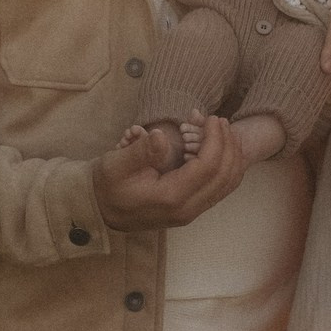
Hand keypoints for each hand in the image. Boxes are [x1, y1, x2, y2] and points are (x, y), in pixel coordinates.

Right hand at [93, 114, 245, 231]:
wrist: (99, 211)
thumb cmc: (107, 186)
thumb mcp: (116, 164)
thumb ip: (142, 151)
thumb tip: (162, 136)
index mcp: (172, 197)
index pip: (208, 166)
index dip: (215, 139)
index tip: (211, 118)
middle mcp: (187, 209)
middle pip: (225, 176)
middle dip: (228, 144)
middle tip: (220, 121)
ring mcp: (191, 212)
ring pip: (227, 184)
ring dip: (231, 155)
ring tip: (223, 131)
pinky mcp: (190, 209)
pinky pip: (220, 188)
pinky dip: (226, 166)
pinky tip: (219, 147)